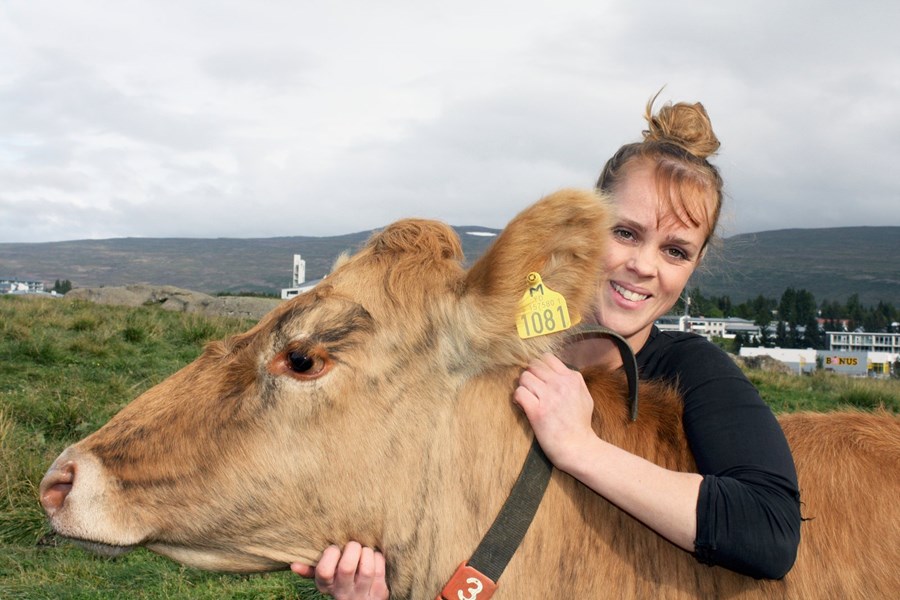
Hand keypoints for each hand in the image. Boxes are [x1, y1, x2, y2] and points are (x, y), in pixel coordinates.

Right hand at [291, 542, 388, 599]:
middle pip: (346, 567)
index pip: (324, 572)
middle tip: (353, 545)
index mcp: (327, 586)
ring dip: (367, 553)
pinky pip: (380, 569)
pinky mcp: (379, 591)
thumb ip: (311, 570)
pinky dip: (377, 558)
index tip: (334, 548)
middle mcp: (343, 592)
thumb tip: (293, 565)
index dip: (330, 555)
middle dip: (352, 549)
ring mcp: (362, 593)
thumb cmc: (342, 581)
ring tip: (364, 550)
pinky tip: (373, 557)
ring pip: (366, 568)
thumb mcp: (326, 580)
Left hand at [513, 353, 596, 469]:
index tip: (539, 379)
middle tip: (531, 390)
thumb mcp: (584, 396)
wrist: (579, 447)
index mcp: (572, 378)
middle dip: (530, 376)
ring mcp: (549, 397)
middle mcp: (560, 384)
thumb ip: (572, 381)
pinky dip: (518, 399)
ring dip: (523, 387)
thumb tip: (556, 372)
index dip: (539, 367)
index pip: (547, 358)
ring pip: (524, 377)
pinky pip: (519, 393)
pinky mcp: (537, 411)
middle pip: (533, 365)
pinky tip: (523, 406)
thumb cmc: (580, 425)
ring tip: (528, 398)